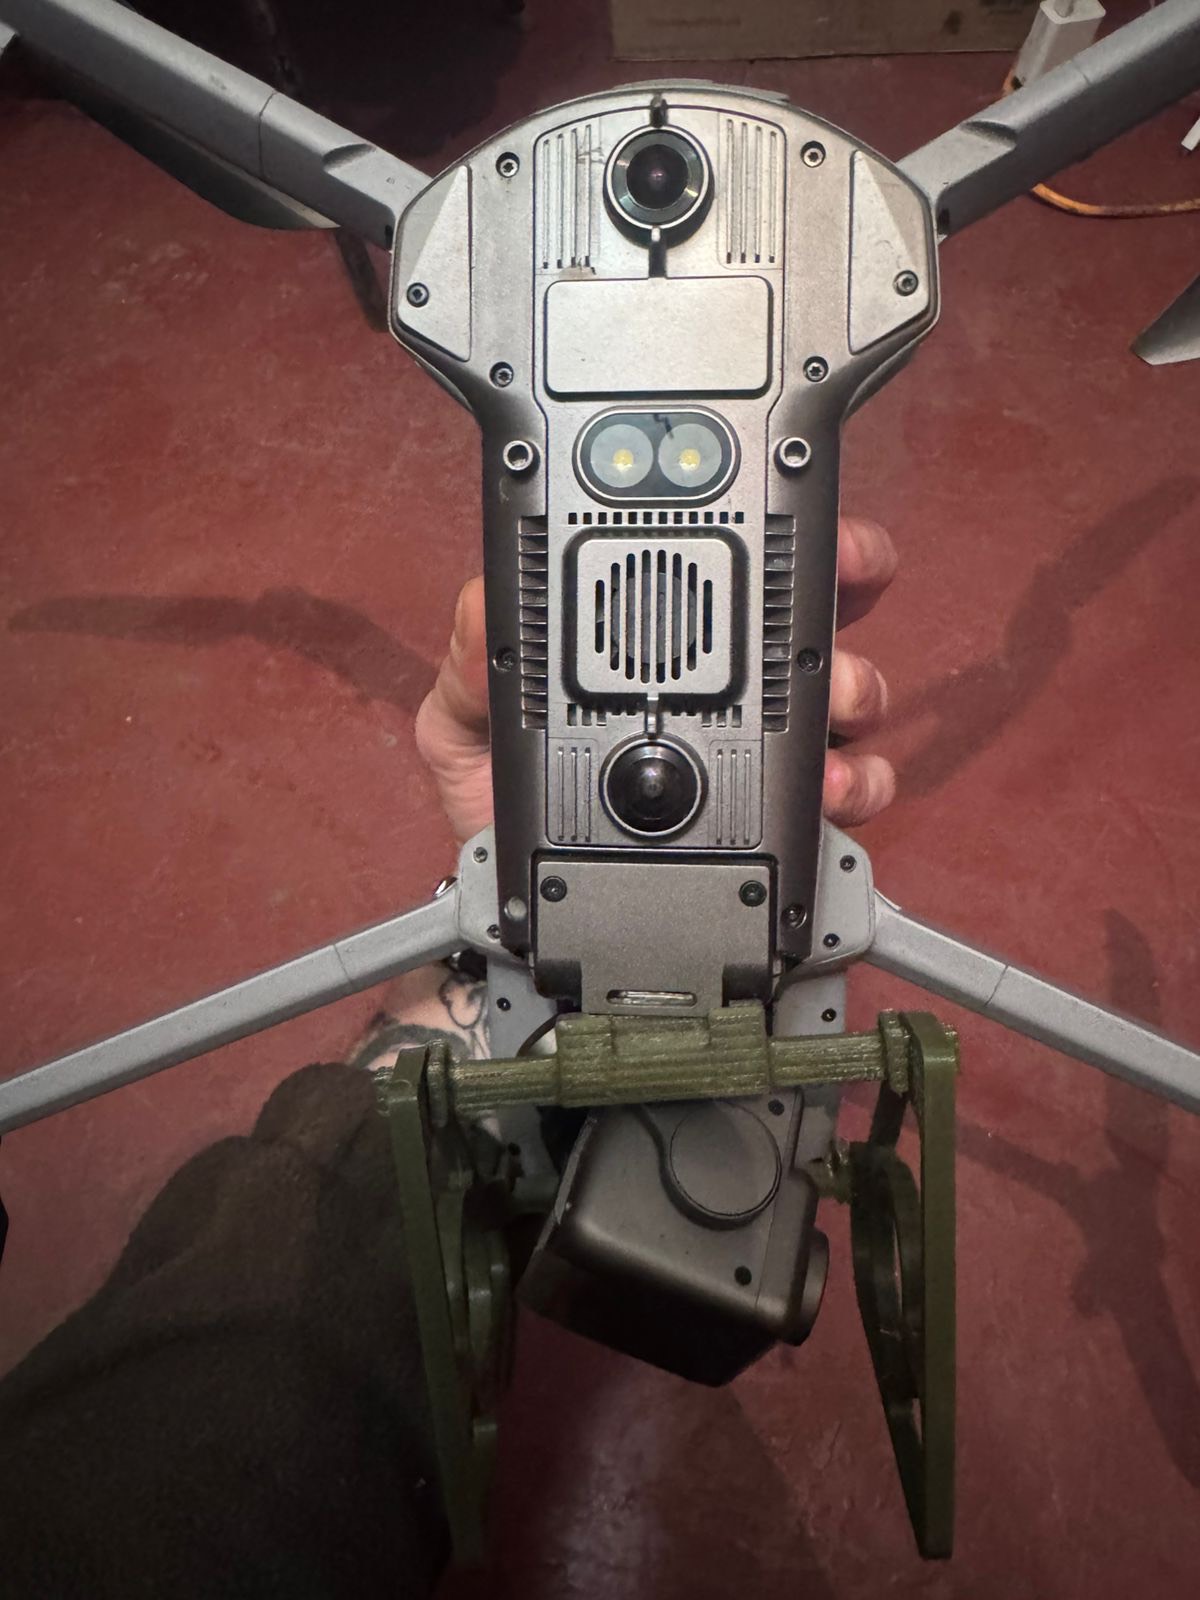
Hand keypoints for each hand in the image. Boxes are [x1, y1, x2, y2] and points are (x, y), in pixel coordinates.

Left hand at [416, 516, 896, 842]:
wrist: (527, 905)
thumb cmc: (498, 806)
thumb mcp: (464, 723)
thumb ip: (472, 660)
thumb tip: (484, 602)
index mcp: (650, 647)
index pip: (716, 566)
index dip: (769, 526)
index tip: (795, 516)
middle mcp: (722, 685)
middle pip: (812, 611)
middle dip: (841, 592)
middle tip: (825, 607)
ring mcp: (767, 748)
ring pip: (847, 691)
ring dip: (853, 687)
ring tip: (828, 707)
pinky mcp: (790, 817)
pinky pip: (853, 786)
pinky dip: (859, 780)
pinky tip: (828, 788)